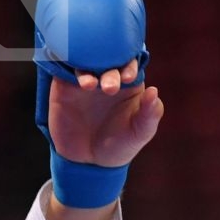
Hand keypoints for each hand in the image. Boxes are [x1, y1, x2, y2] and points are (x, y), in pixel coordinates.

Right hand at [46, 59, 162, 166]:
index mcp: (129, 82)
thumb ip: (150, 114)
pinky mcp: (65, 85)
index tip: (128, 77)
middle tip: (109, 88)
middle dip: (109, 69)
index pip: (130, 62)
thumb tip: (154, 91)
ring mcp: (85, 78)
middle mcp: (107, 75)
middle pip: (107, 59)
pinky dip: (69, 67)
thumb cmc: (121, 144)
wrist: (89, 161)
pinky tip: (77, 80)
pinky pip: (64, 68)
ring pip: (85, 60)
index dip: (129, 65)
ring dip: (88, 68)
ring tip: (91, 86)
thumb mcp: (140, 132)